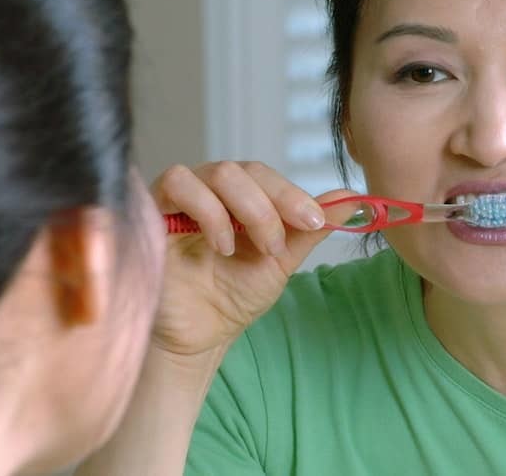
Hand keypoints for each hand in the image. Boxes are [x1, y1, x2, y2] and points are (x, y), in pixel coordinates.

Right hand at [148, 161, 353, 360]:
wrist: (199, 337)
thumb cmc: (233, 297)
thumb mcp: (280, 261)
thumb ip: (308, 229)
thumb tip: (353, 199)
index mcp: (238, 198)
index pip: (264, 175)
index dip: (291, 193)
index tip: (315, 221)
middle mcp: (208, 191)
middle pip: (241, 169)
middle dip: (269, 206)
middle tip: (277, 247)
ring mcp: (179, 199)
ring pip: (215, 172)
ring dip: (244, 209)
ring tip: (245, 250)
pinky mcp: (152, 211)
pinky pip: (176, 184)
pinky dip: (207, 210)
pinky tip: (220, 245)